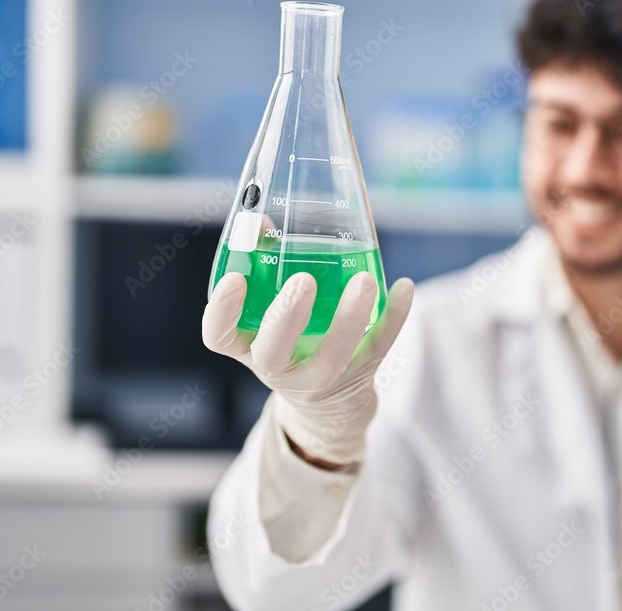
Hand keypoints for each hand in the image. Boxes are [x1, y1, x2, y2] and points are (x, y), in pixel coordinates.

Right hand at [202, 270, 414, 465]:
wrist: (326, 399)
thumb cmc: (290, 339)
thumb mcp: (268, 314)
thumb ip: (263, 266)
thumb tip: (263, 221)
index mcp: (248, 347)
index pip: (219, 337)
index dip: (221, 312)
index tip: (235, 280)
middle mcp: (279, 368)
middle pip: (273, 352)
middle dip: (287, 317)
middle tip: (303, 280)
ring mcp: (320, 376)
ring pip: (334, 355)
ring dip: (350, 318)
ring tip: (364, 280)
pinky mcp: (360, 373)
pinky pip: (379, 347)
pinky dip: (394, 317)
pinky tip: (403, 287)